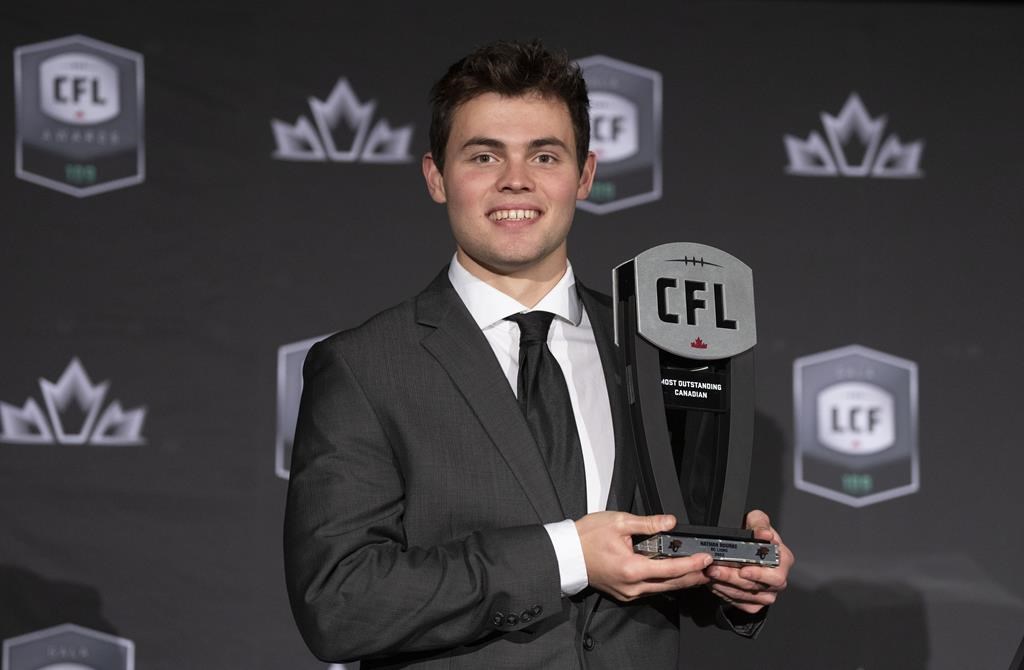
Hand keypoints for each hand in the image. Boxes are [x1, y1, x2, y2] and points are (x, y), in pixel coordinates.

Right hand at [576, 511, 712, 601]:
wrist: (567, 554)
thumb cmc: (587, 537)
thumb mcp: (618, 522)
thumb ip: (648, 523)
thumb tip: (670, 522)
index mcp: (631, 568)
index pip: (670, 569)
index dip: (691, 564)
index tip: (706, 559)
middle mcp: (632, 586)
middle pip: (671, 584)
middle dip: (693, 576)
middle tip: (710, 569)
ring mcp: (628, 592)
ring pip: (662, 589)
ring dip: (681, 580)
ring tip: (698, 573)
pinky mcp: (624, 593)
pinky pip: (650, 590)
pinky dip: (665, 583)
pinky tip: (674, 576)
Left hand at [704, 509, 793, 613]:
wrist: (744, 545)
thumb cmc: (753, 532)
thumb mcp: (756, 520)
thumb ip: (760, 524)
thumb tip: (765, 534)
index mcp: (783, 560)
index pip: (776, 575)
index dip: (759, 574)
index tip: (743, 570)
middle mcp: (777, 580)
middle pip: (756, 587)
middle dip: (733, 578)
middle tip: (715, 569)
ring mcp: (766, 593)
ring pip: (745, 596)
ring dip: (724, 585)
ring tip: (710, 573)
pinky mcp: (753, 602)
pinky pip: (738, 602)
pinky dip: (724, 593)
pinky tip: (715, 582)